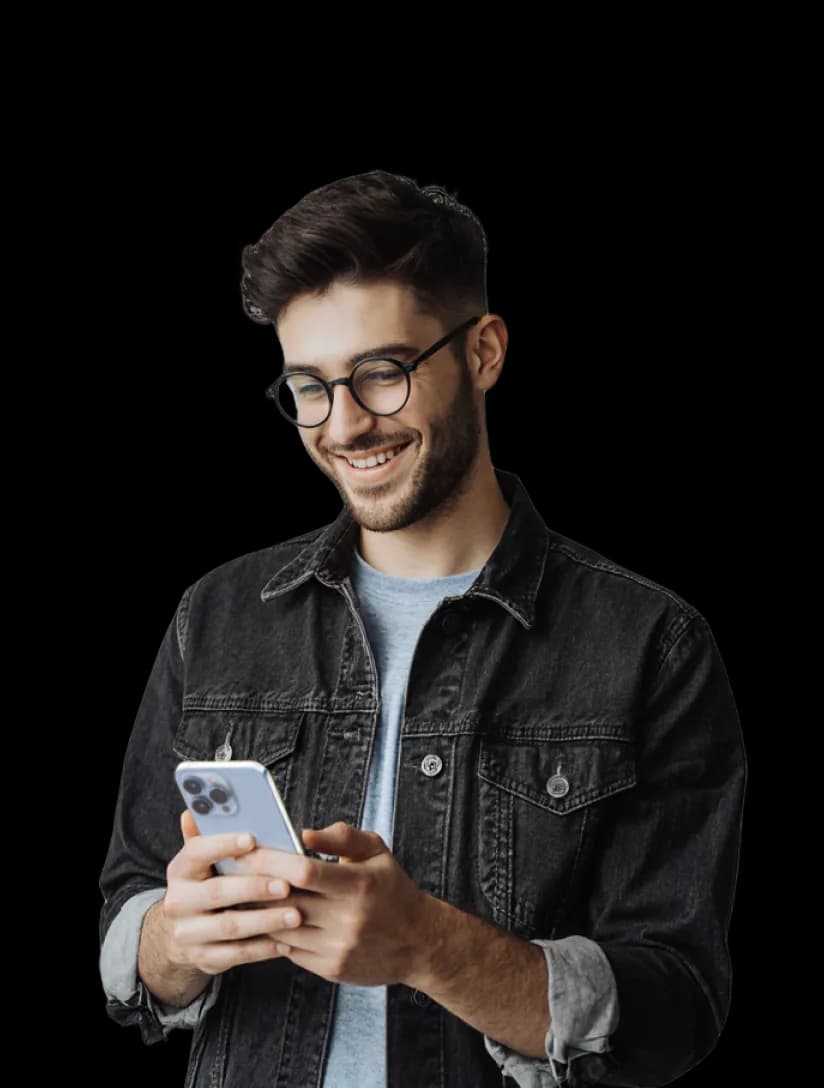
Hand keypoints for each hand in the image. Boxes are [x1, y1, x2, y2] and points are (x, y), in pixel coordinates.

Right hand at [158, 809, 299, 976]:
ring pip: (229, 927)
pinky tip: (286, 941)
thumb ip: (206, 835)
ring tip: (296, 915)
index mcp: (179, 870)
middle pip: (218, 892)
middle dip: (254, 888)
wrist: (185, 932)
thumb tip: (193, 811)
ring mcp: (188, 934)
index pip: (198, 852)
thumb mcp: (203, 859)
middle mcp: (178, 902)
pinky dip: (263, 948)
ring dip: (266, 920)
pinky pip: (235, 955)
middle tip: (286, 884)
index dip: (224, 844)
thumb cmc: (207, 883)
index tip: (252, 838)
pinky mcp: (202, 959)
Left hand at [240, 821, 430, 986]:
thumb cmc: (393, 890)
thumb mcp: (377, 851)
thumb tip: (304, 833)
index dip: (271, 860)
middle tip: (231, 870)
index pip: (304, 871)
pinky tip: (268, 919)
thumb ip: (342, 836)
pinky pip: (290, 950)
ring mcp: (338, 947)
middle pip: (286, 901)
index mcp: (359, 884)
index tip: (247, 849)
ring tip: (241, 894)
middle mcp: (348, 918)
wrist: (419, 941)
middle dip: (255, 885)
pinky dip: (276, 933)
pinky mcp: (331, 969)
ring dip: (259, 912)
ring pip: (282, 928)